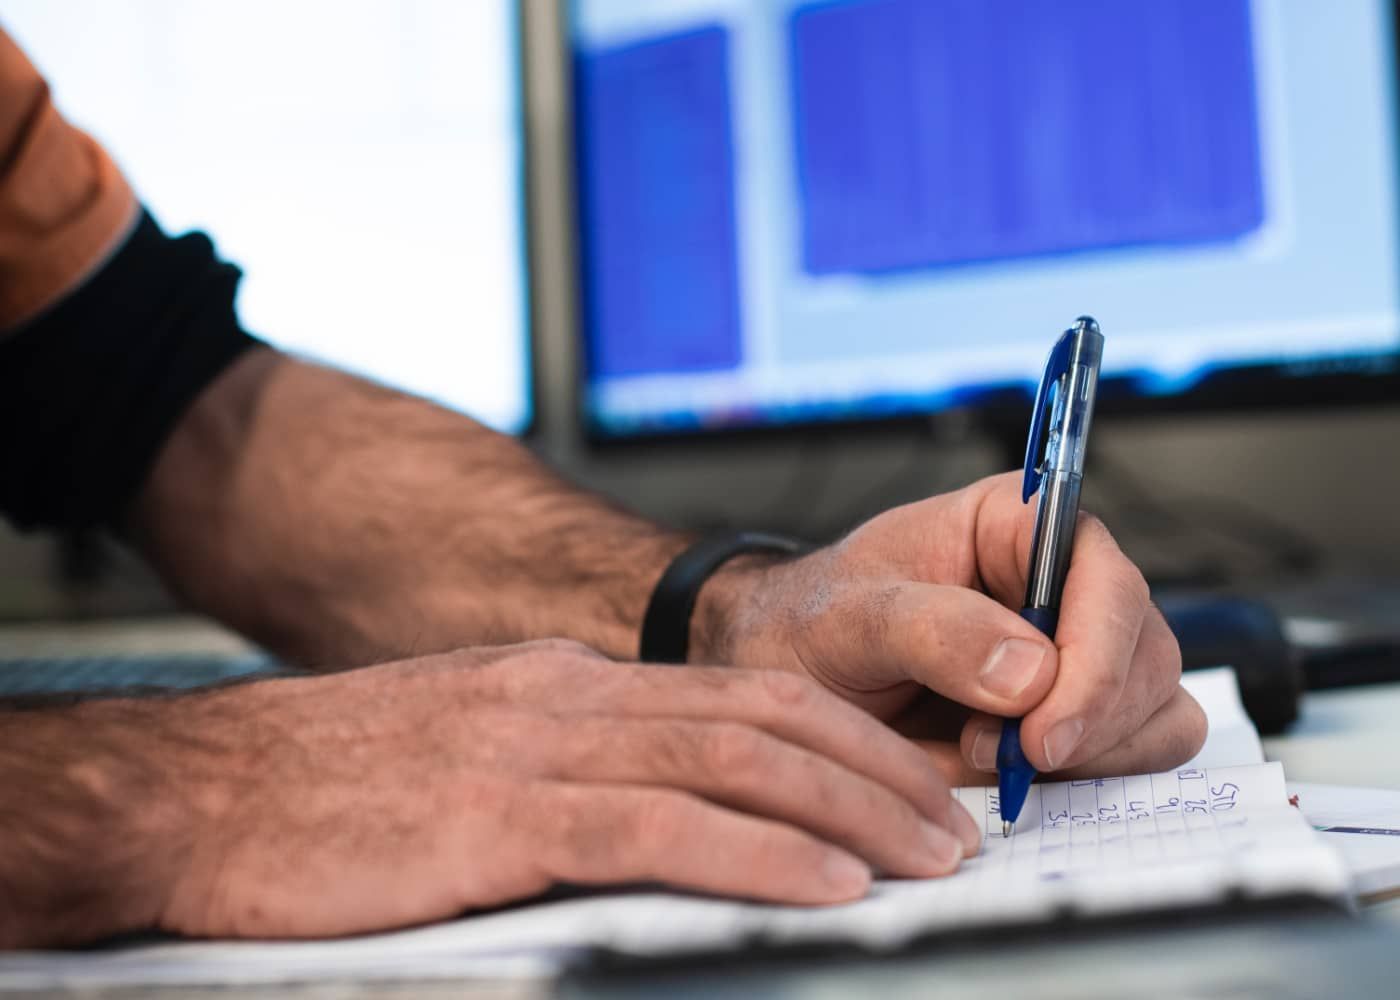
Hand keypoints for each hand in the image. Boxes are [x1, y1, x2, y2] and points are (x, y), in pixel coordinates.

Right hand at [153, 640, 979, 939]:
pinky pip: (662, 827)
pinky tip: (827, 884)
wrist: (202, 789)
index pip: (740, 692)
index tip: (909, 781)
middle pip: (763, 715)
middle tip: (954, 821)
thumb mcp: (468, 751)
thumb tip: (655, 809)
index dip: (843, 735)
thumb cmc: (327, 785)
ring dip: (849, 810)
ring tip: (927, 857)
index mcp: (565, 683)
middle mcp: (569, 696)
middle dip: (877, 769)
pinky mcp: (502, 816)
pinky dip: (760, 853)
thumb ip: (564, 768)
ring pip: (736, 760)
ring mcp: (539, 749)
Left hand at [702, 472, 1205, 783]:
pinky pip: (1136, 753)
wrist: (785, 674)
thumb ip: (932, 631)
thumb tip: (1031, 671)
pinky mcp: (1081, 716)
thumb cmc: (814, 622)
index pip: (1104, 576)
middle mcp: (1066, 584)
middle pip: (1147, 651)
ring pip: (1157, 708)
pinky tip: (1011, 773)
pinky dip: (1092, 779)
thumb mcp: (848, 617)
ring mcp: (1082, 654)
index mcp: (1018, 526)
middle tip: (997, 754)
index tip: (1043, 730)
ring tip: (983, 753)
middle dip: (1087, 718)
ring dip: (1089, 753)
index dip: (1096, 654)